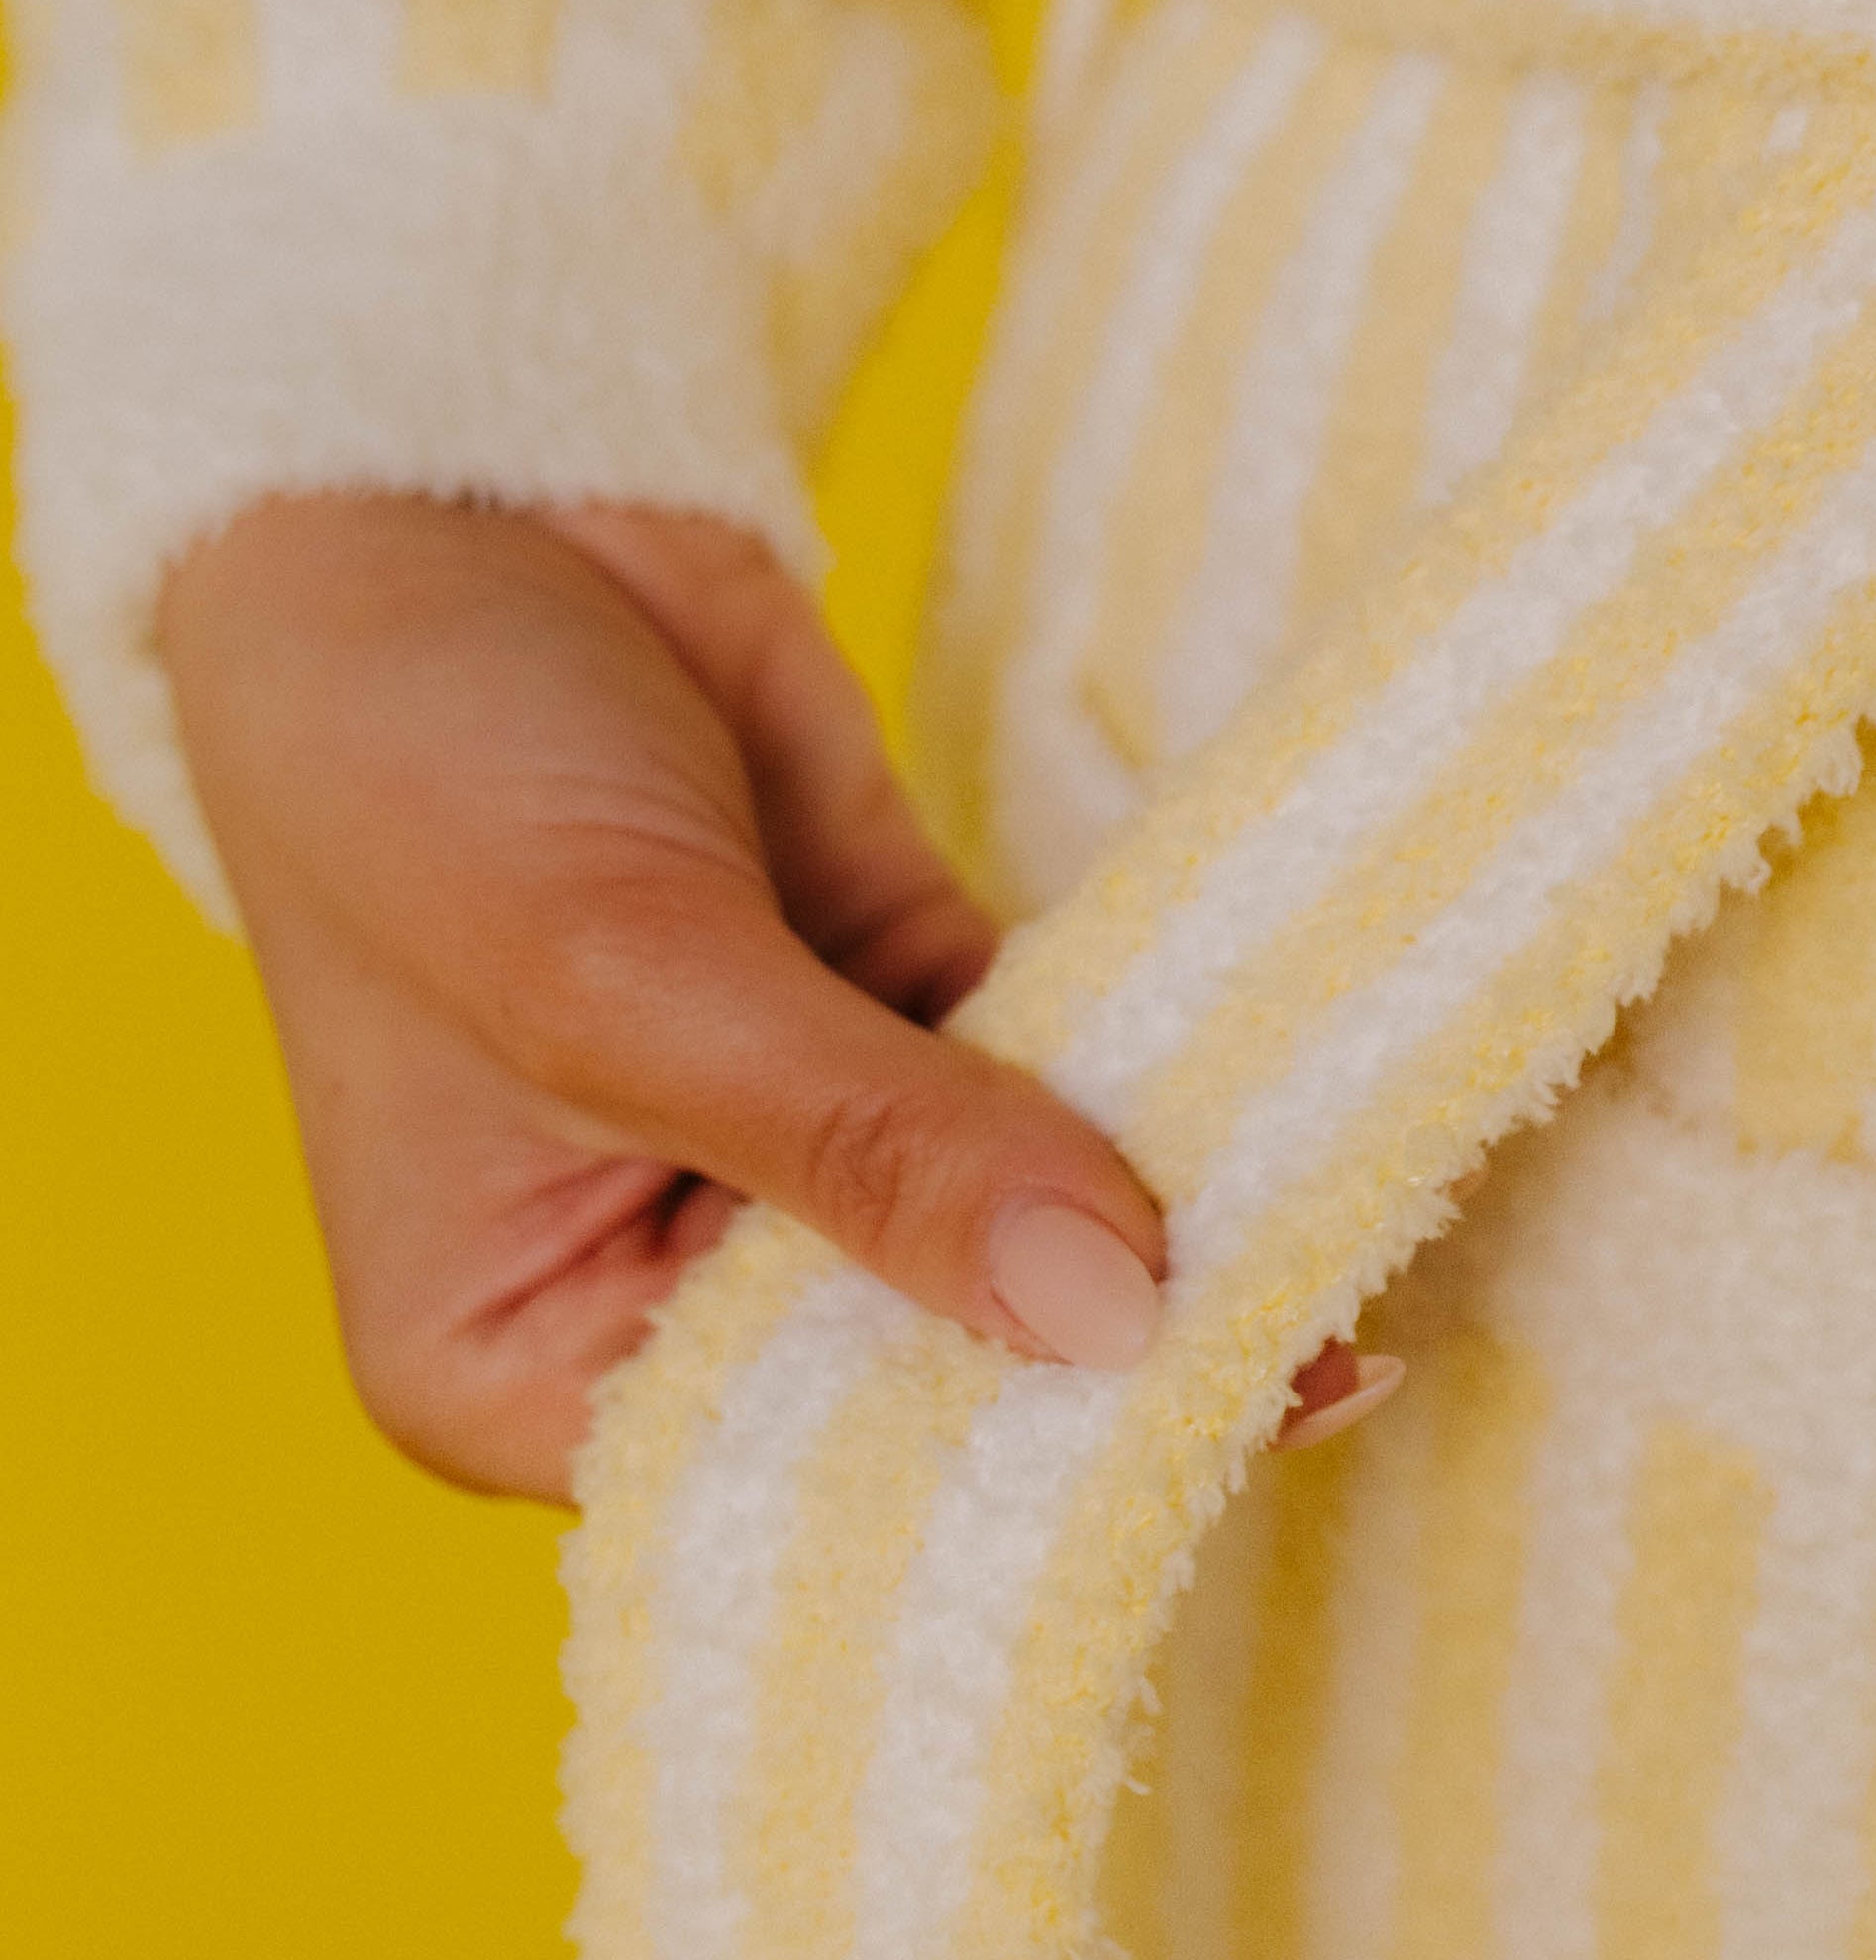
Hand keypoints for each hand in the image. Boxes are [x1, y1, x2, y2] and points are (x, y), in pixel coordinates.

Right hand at [161, 493, 1391, 1502]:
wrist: (447, 485)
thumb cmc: (423, 762)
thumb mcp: (630, 977)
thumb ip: (873, 1147)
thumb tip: (1114, 1313)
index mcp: (516, 1358)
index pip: (795, 1468)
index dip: (999, 1474)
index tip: (1218, 1445)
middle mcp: (654, 1277)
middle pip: (923, 1357)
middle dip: (1109, 1344)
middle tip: (1347, 1353)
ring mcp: (787, 1127)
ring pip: (1013, 1208)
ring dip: (1164, 1204)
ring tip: (1367, 1234)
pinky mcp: (886, 979)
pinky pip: (1048, 1065)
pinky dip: (1156, 1067)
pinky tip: (1301, 1096)